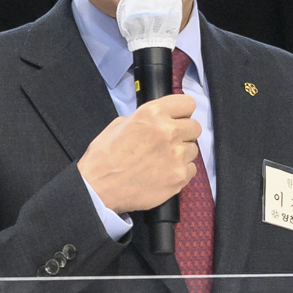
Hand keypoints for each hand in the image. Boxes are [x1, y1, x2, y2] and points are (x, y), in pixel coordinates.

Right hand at [78, 95, 201, 214]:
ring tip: (162, 161)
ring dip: (181, 154)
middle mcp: (168, 131)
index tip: (178, 119)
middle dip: (184, 133)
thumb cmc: (104, 157)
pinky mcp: (179, 176)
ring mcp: (176, 155)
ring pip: (193, 149)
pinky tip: (164, 173)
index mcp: (152, 114)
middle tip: (168, 142)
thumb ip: (145, 119)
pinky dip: (181, 171)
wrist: (98, 188)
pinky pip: (192, 169)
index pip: (188, 103)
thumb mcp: (119, 124)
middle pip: (195, 127)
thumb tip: (159, 120)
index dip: (182, 112)